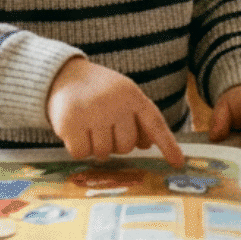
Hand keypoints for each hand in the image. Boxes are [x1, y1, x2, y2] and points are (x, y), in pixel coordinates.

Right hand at [46, 57, 184, 165]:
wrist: (62, 75)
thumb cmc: (98, 91)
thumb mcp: (122, 96)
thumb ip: (137, 118)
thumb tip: (147, 145)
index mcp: (132, 95)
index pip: (154, 124)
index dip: (168, 145)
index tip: (178, 163)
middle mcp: (115, 103)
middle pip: (126, 146)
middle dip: (114, 143)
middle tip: (103, 125)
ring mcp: (93, 113)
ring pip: (103, 153)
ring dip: (95, 145)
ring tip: (87, 124)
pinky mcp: (71, 123)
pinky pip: (81, 153)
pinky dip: (77, 147)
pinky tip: (74, 129)